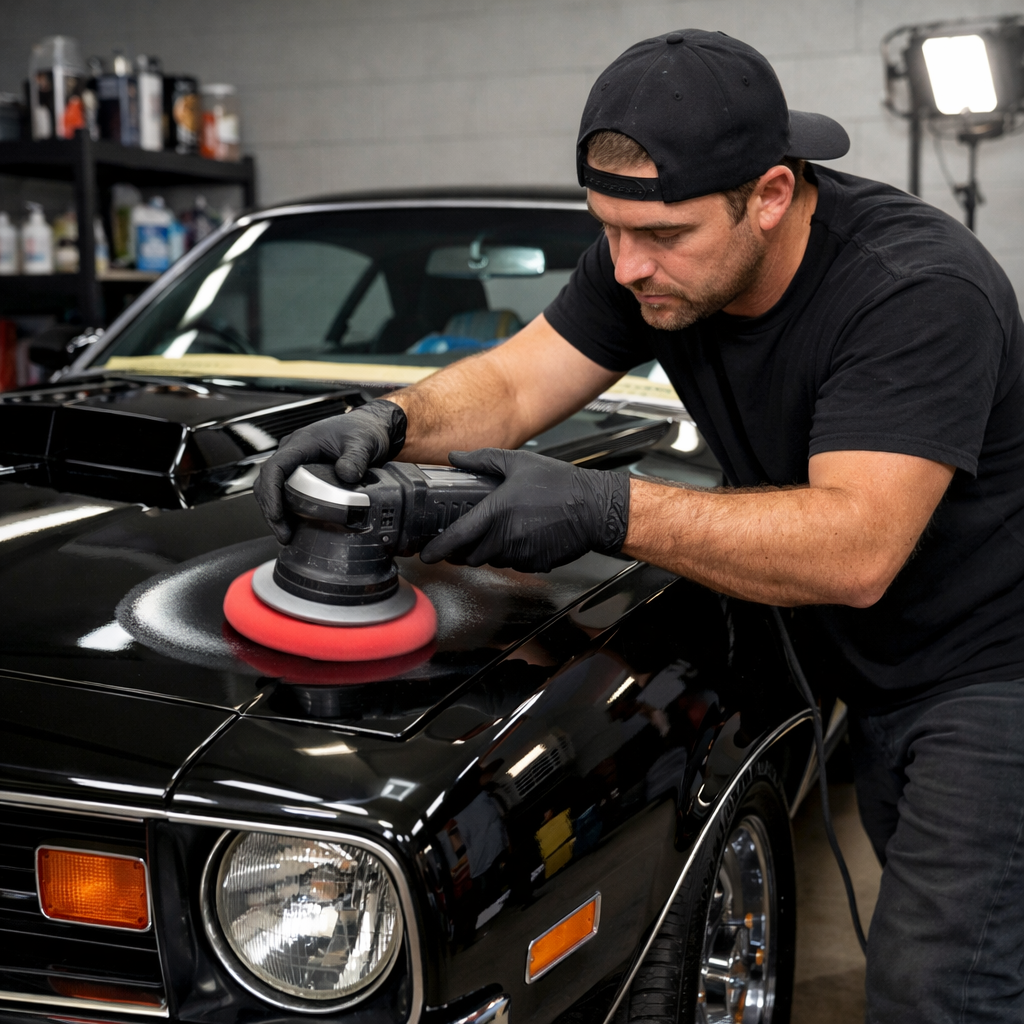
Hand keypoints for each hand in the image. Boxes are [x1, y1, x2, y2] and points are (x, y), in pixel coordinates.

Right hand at [254, 399, 406, 542]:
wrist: (370, 426)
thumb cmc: (363, 430)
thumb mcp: (363, 442)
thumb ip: (355, 458)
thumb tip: (346, 475)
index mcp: (301, 442)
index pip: (274, 468)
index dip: (271, 493)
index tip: (276, 515)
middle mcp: (293, 452)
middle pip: (267, 482)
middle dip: (270, 510)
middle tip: (284, 534)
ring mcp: (296, 463)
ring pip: (273, 489)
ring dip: (276, 513)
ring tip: (288, 535)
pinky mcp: (303, 473)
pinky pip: (286, 492)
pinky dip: (287, 510)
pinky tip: (296, 526)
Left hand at [419, 448, 629, 572]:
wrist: (594, 508)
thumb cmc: (560, 484)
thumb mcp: (519, 462)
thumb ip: (483, 460)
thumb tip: (456, 457)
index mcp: (497, 512)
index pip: (457, 537)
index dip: (436, 549)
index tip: (425, 554)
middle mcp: (506, 537)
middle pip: (470, 556)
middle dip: (464, 550)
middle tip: (465, 538)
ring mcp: (521, 554)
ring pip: (492, 561)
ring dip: (489, 551)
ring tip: (501, 531)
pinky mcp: (535, 564)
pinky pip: (514, 565)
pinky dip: (511, 555)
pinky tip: (522, 537)